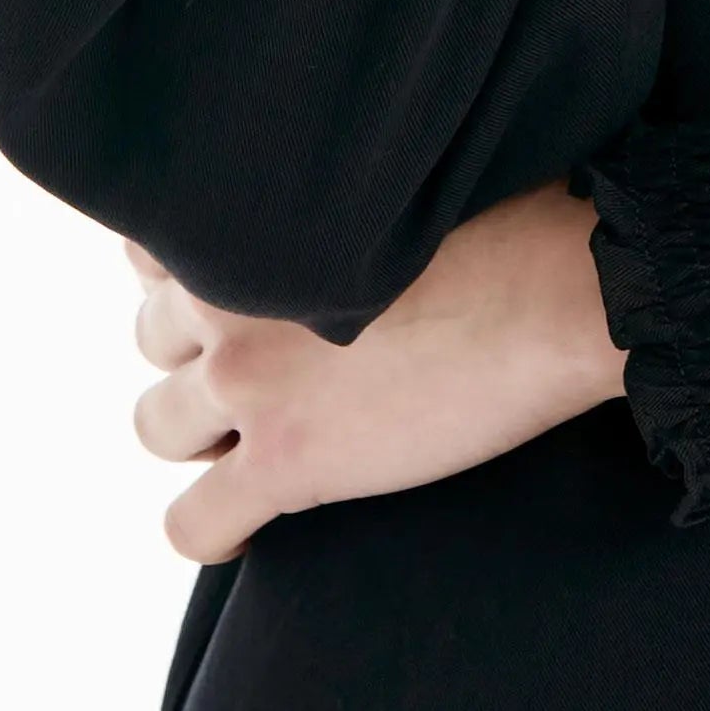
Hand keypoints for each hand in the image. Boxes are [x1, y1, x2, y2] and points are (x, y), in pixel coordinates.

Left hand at [124, 182, 625, 563]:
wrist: (556, 289)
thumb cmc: (499, 217)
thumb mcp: (381, 181)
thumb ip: (313, 198)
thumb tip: (301, 217)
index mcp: (250, 216)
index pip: (153, 249)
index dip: (197, 274)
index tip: (244, 289)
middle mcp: (226, 295)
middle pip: (153, 338)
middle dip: (201, 352)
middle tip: (271, 362)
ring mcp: (248, 383)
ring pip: (156, 427)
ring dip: (201, 431)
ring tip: (263, 432)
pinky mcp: (283, 464)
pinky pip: (191, 525)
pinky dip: (214, 529)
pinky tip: (253, 520)